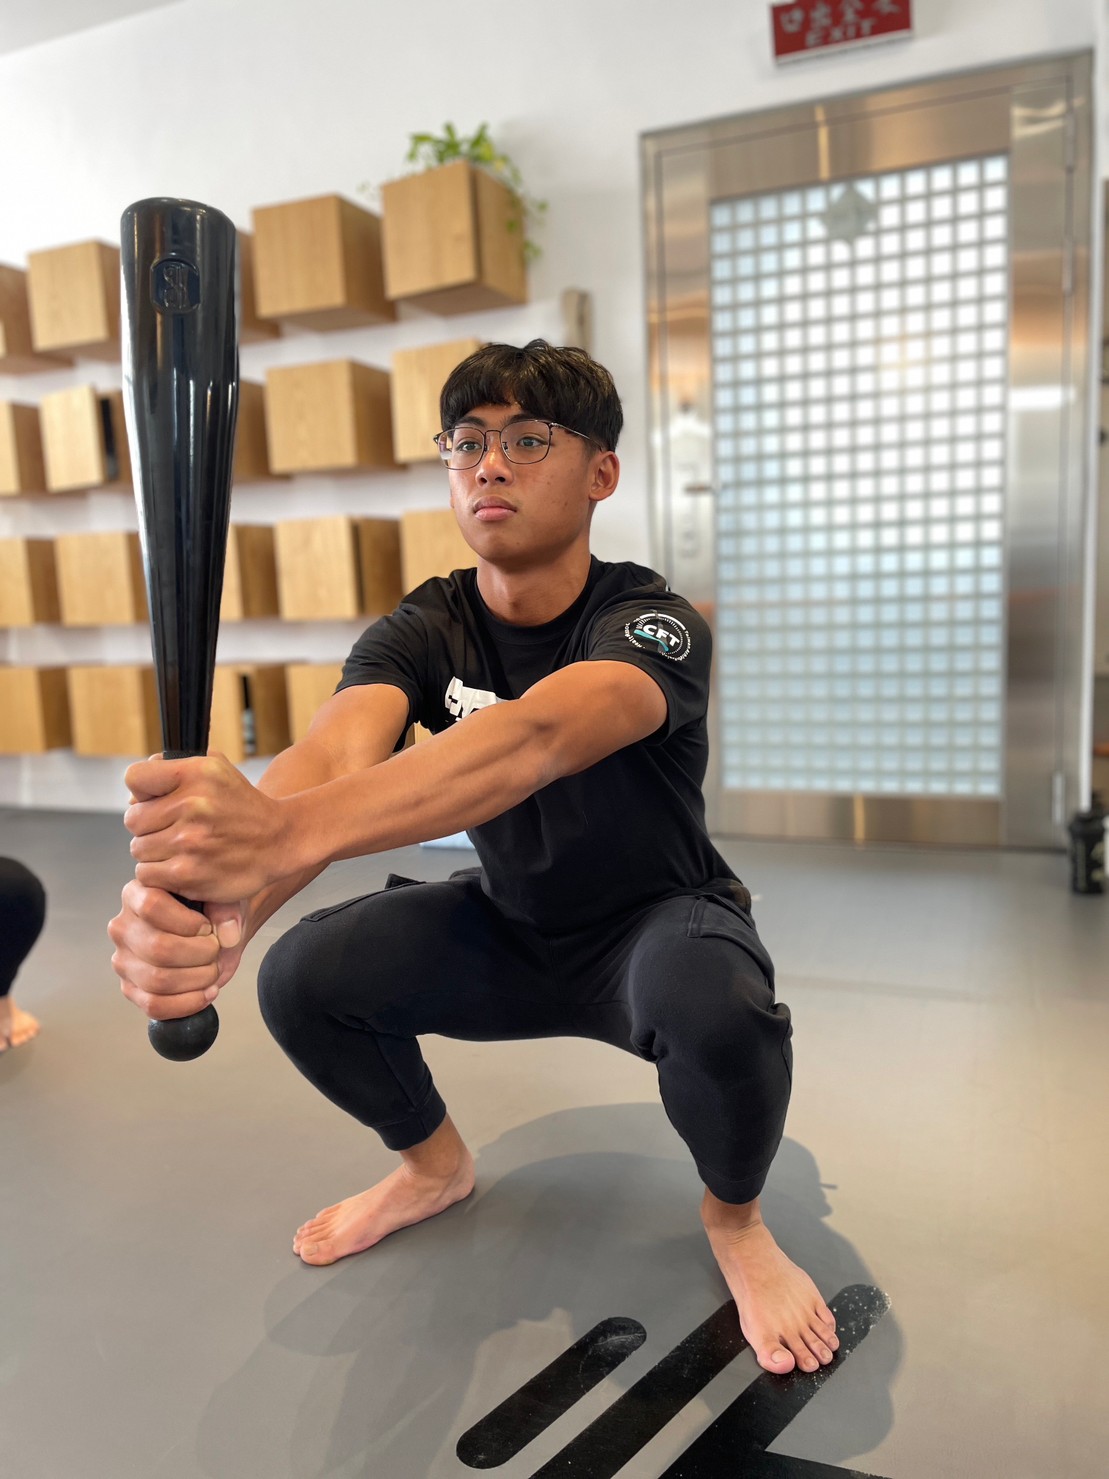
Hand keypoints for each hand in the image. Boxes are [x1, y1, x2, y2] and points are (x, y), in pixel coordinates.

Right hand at [108, 880, 248, 1021]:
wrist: (218, 931)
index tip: (208, 927)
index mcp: (137, 892)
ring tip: (213, 970)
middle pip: (158, 948)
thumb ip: (226, 908)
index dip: (188, 922)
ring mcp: (123, 960)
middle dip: (200, 954)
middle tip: (215, 950)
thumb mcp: (223, 896)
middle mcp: (123, 926)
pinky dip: (187, 1003)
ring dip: (197, 979)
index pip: (152, 906)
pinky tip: (207, 991)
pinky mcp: (131, 988)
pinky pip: (154, 1005)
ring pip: (157, 980)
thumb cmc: (213, 910)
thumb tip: (228, 935)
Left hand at [124, 752, 292, 902]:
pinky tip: (182, 866)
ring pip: (138, 849)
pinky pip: (148, 875)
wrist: (279, 840)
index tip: (157, 800)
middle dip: (149, 825)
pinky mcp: (188, 875)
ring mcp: (190, 843)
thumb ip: (172, 767)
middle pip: (133, 819)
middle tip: (175, 829)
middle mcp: (192, 806)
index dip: (143, 791)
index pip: (135, 778)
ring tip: (183, 849)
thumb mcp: (215, 768)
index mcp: (196, 774)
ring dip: (155, 852)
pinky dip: (159, 874)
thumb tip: (135, 793)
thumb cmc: (242, 806)